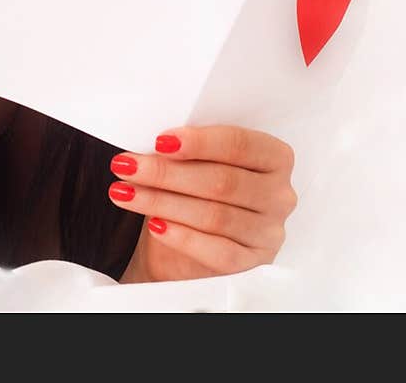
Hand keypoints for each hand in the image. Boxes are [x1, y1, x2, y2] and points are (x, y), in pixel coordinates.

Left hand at [109, 125, 297, 283]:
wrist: (195, 238)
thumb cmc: (200, 187)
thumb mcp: (200, 160)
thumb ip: (190, 148)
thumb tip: (156, 143)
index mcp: (275, 157)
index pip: (239, 144)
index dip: (199, 142)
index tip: (160, 141)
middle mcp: (279, 195)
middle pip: (222, 181)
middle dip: (168, 173)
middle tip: (128, 166)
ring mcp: (269, 232)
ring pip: (214, 216)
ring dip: (163, 202)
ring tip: (126, 192)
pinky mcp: (253, 263)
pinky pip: (217, 252)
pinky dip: (182, 237)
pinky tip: (155, 225)